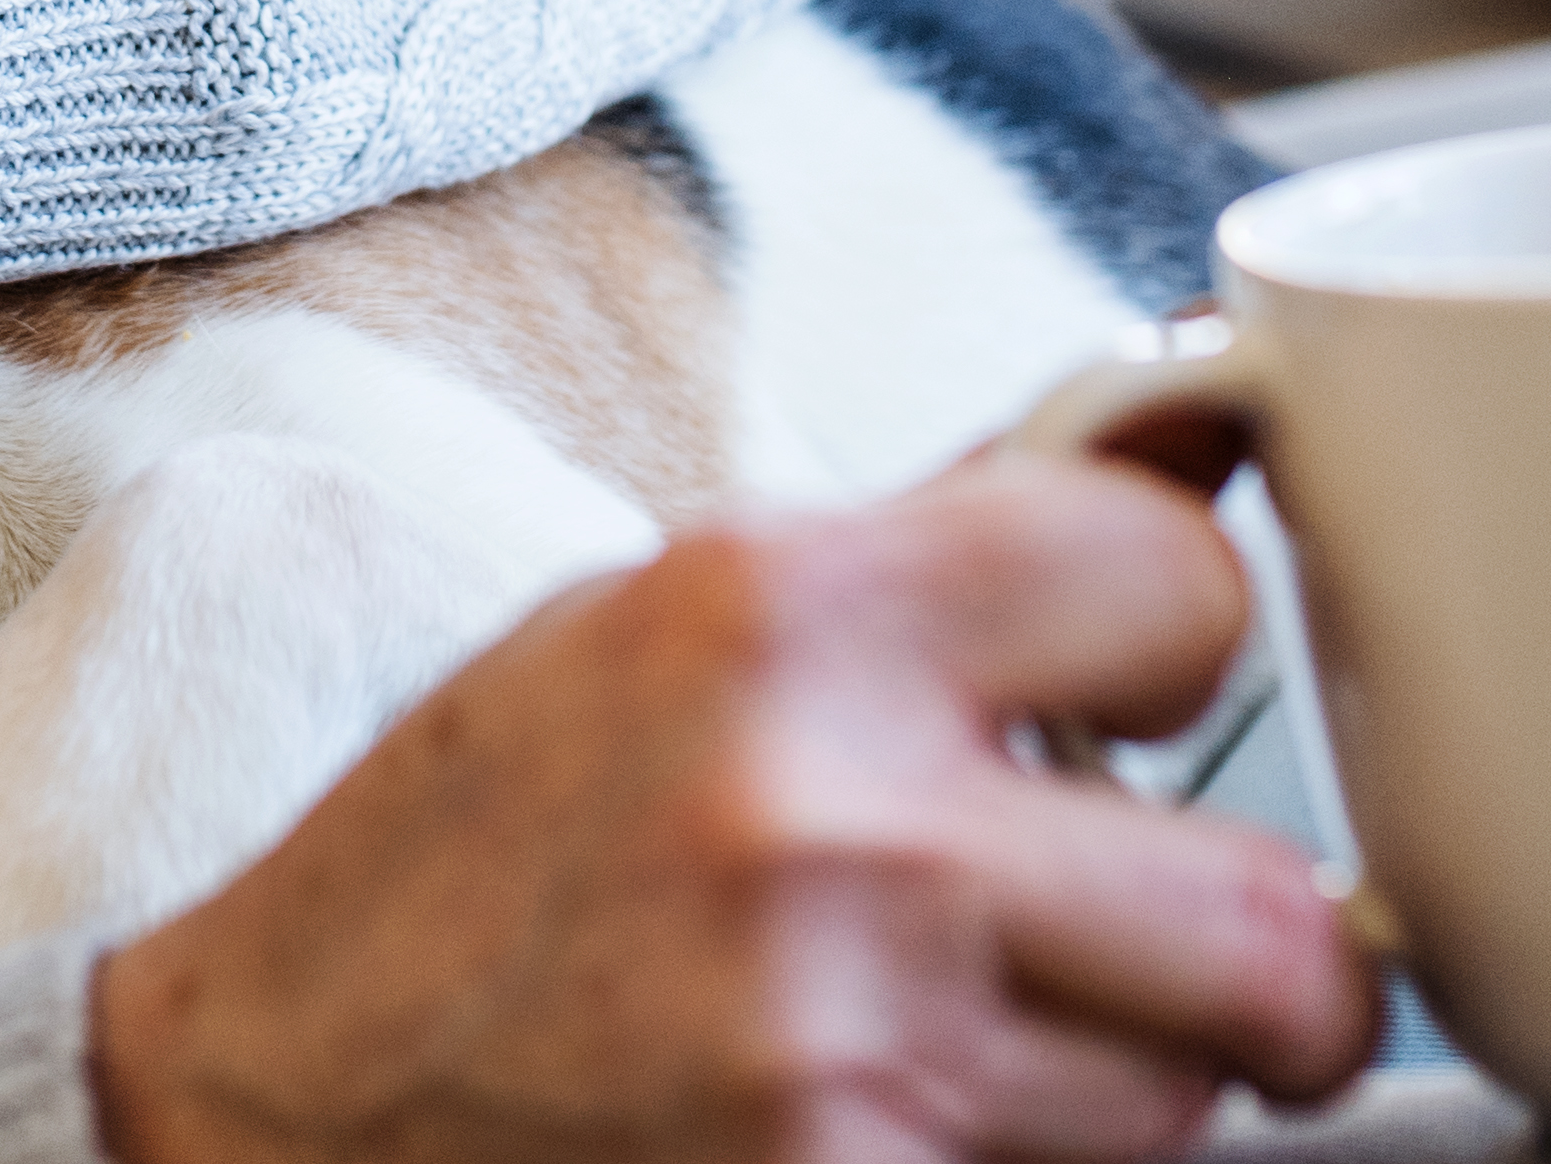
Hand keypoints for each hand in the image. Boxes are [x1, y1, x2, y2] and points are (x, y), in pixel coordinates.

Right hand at [88, 457, 1381, 1163]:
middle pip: (1279, 929)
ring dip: (1120, 1084)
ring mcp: (834, 1057)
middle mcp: (825, 826)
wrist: (271, 1103)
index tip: (1132, 686)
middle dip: (1260, 953)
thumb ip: (936, 556)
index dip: (1180, 640)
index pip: (1188, 580)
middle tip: (1189, 947)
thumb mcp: (664, 621)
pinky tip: (878, 1117)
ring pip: (1186, 1107)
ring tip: (961, 1032)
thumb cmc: (472, 855)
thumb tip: (1203, 453)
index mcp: (781, 609)